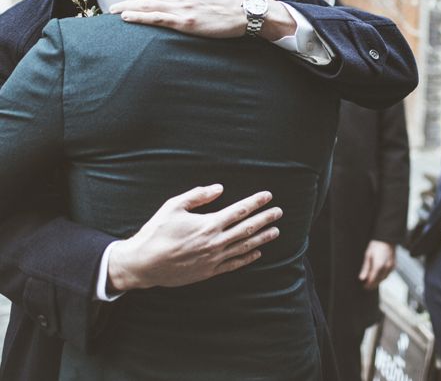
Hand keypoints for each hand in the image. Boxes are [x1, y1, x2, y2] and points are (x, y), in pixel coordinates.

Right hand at [107, 185, 281, 290]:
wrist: (142, 264)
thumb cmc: (156, 232)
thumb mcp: (173, 206)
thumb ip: (198, 195)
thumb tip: (220, 187)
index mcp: (208, 224)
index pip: (239, 211)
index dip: (256, 202)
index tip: (268, 196)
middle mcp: (214, 242)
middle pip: (246, 228)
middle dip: (265, 219)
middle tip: (279, 212)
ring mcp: (213, 259)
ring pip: (243, 246)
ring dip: (261, 238)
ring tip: (275, 231)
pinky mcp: (208, 271)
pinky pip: (233, 264)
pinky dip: (247, 258)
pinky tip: (257, 253)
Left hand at [109, 0, 296, 40]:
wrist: (246, 11)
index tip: (129, 2)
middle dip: (128, 2)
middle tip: (112, 7)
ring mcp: (182, 8)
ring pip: (148, 7)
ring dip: (128, 9)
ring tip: (113, 12)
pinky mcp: (185, 22)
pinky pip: (157, 19)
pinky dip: (139, 17)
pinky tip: (127, 17)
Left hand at [358, 240, 395, 289]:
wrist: (386, 238)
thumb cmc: (376, 245)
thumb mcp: (368, 255)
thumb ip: (365, 268)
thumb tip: (362, 278)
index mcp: (378, 266)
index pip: (373, 280)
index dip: (368, 285)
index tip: (364, 287)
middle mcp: (386, 268)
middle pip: (379, 281)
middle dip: (373, 284)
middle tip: (367, 286)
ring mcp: (391, 267)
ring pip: (384, 278)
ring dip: (378, 281)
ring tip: (372, 282)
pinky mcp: (393, 265)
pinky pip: (388, 274)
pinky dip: (383, 277)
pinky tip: (378, 276)